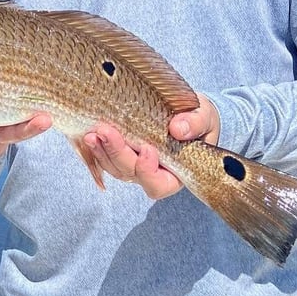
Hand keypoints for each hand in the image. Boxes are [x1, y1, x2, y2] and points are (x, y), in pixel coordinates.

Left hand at [82, 95, 219, 199]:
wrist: (186, 111)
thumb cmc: (198, 119)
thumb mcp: (205, 117)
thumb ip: (196, 123)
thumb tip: (178, 129)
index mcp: (176, 174)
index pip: (158, 184)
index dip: (148, 171)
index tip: (147, 148)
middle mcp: (152, 174)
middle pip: (130, 173)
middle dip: (117, 153)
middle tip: (106, 132)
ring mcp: (134, 165)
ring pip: (114, 168)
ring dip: (101, 151)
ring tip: (93, 133)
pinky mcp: (122, 154)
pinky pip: (105, 158)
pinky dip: (97, 148)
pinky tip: (91, 133)